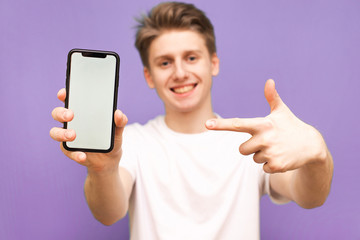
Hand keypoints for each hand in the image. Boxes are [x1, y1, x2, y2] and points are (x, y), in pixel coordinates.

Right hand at [49, 88, 127, 172]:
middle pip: (57, 113)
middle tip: (71, 115)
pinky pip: (67, 150)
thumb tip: (119, 114)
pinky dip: (74, 153)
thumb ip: (120, 122)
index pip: (69, 99)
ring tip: (73, 135)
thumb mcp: (117, 130)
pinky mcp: (69, 150)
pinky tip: (83, 156)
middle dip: (61, 113)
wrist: (109, 160)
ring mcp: (68, 136)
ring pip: (55, 132)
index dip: (64, 94)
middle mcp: (72, 122)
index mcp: (82, 112)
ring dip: (61, 133)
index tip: (64, 93)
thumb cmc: (110, 139)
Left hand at [206, 79, 326, 172]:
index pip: (237, 124)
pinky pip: (263, 168)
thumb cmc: (292, 126)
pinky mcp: (276, 166)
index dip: (221, 125)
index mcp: (262, 124)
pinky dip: (270, 165)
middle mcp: (264, 138)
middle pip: (242, 149)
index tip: (207, 124)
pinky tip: (281, 157)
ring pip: (253, 158)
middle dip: (252, 147)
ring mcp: (270, 153)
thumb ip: (272, 97)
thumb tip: (269, 81)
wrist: (312, 145)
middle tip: (268, 142)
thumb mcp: (282, 112)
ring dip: (262, 155)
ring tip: (277, 148)